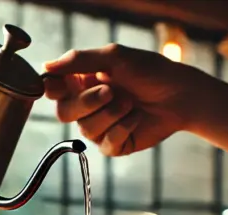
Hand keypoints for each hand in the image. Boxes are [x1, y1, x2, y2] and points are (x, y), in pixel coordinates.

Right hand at [43, 43, 213, 155]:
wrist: (180, 95)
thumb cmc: (150, 71)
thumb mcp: (115, 57)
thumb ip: (79, 60)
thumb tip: (46, 66)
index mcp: (82, 81)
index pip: (52, 89)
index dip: (53, 90)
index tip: (64, 85)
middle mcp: (87, 105)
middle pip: (64, 113)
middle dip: (87, 102)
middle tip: (111, 91)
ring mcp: (99, 127)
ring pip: (85, 129)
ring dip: (112, 114)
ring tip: (131, 103)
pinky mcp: (114, 145)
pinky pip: (105, 144)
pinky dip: (123, 128)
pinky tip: (137, 117)